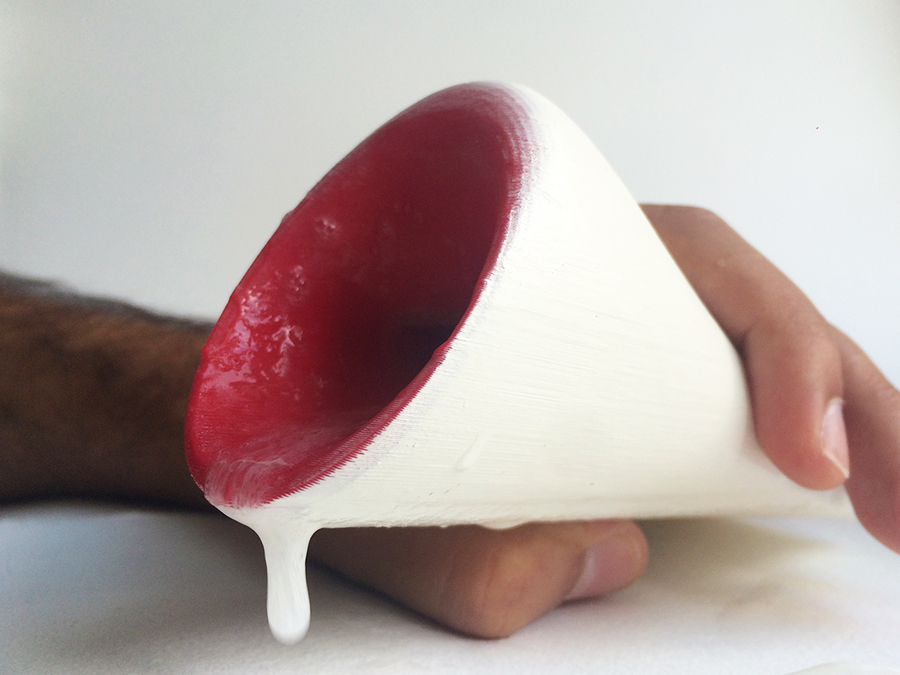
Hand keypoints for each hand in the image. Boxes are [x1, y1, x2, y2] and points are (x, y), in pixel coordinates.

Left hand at [308, 205, 899, 636]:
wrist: (277, 396)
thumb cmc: (322, 425)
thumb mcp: (394, 515)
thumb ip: (490, 567)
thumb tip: (620, 553)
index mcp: (540, 253)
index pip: (705, 270)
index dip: (783, 357)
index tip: (811, 460)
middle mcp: (584, 266)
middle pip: (754, 299)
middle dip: (852, 396)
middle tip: (896, 506)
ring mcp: (601, 311)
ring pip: (749, 331)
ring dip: (840, 407)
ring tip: (887, 498)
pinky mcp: (607, 362)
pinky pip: (714, 368)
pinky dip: (786, 414)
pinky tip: (816, 468)